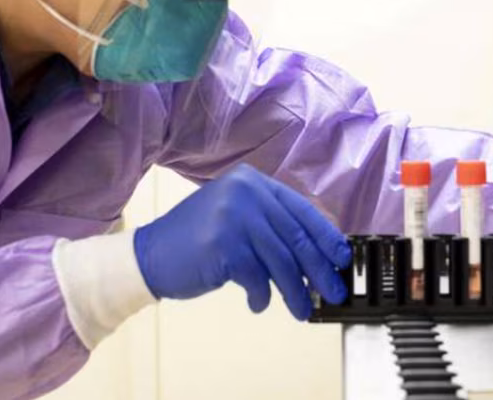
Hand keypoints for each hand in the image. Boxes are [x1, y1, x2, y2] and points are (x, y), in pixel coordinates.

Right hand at [134, 163, 351, 319]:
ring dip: (295, 291)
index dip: (326, 237)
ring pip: (281, 260)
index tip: (342, 259)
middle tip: (334, 293)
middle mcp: (246, 192)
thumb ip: (270, 228)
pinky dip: (261, 295)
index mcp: (252, 181)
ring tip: (302, 310)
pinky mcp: (224, 244)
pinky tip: (258, 304)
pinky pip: (257, 277)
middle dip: (319, 269)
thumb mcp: (236, 220)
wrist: (150, 255)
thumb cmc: (197, 242)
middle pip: (296, 236)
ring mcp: (234, 216)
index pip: (301, 209)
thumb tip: (317, 257)